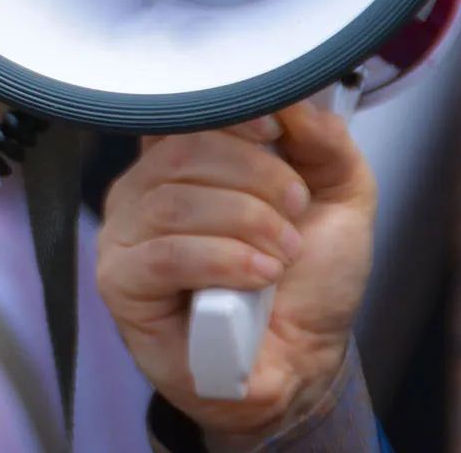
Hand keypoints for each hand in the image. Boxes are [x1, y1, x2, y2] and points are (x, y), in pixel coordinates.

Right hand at [94, 99, 376, 440]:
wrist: (302, 362)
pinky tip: (257, 277)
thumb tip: (293, 99)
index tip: (275, 132)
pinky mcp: (121, 283)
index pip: (184, 111)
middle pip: (181, 151)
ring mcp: (124, 236)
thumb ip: (325, 141)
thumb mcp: (339, 198)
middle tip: (294, 212)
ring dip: (247, 224)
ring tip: (281, 255)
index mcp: (184, 160)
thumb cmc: (306, 283)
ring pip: (173, 202)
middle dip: (255, 178)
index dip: (228, 113)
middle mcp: (144, 190)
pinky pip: (164, 254)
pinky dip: (222, 260)